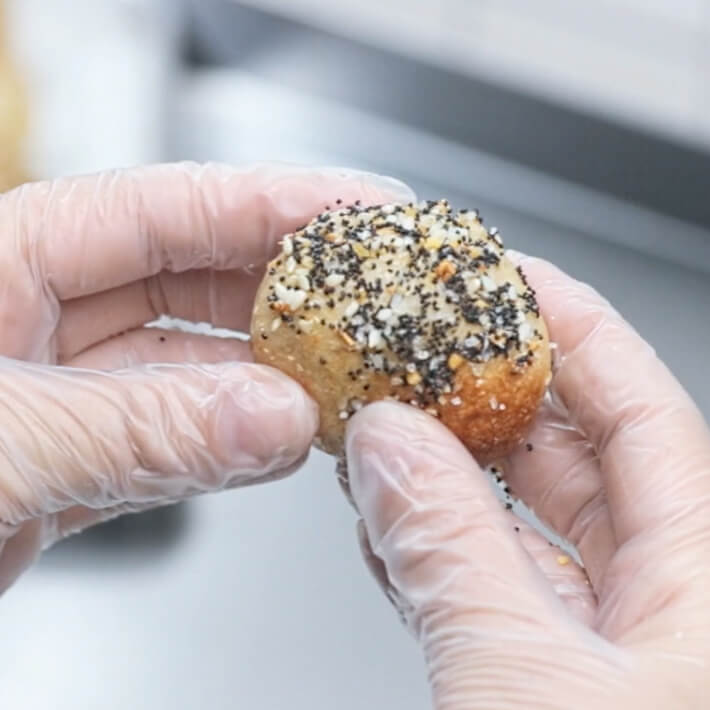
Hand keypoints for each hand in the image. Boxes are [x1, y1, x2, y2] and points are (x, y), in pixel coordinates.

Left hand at [0, 161, 414, 592]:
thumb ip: (130, 431)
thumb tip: (269, 422)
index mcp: (3, 260)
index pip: (168, 207)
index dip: (274, 203)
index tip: (356, 211)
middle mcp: (40, 316)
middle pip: (198, 277)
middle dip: (292, 286)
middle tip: (372, 298)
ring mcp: (67, 393)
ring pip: (199, 363)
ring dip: (274, 374)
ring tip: (346, 378)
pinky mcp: (79, 463)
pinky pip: (181, 435)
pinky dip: (236, 443)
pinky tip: (285, 443)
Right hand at [346, 254, 709, 708]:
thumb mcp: (524, 678)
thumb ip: (447, 549)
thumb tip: (386, 444)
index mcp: (703, 578)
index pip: (639, 406)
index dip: (572, 327)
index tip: (506, 279)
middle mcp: (666, 603)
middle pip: (574, 454)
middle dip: (489, 396)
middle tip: (424, 354)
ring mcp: (603, 646)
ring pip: (519, 522)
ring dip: (444, 476)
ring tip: (383, 432)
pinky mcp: (545, 683)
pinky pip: (488, 585)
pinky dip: (433, 550)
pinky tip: (386, 522)